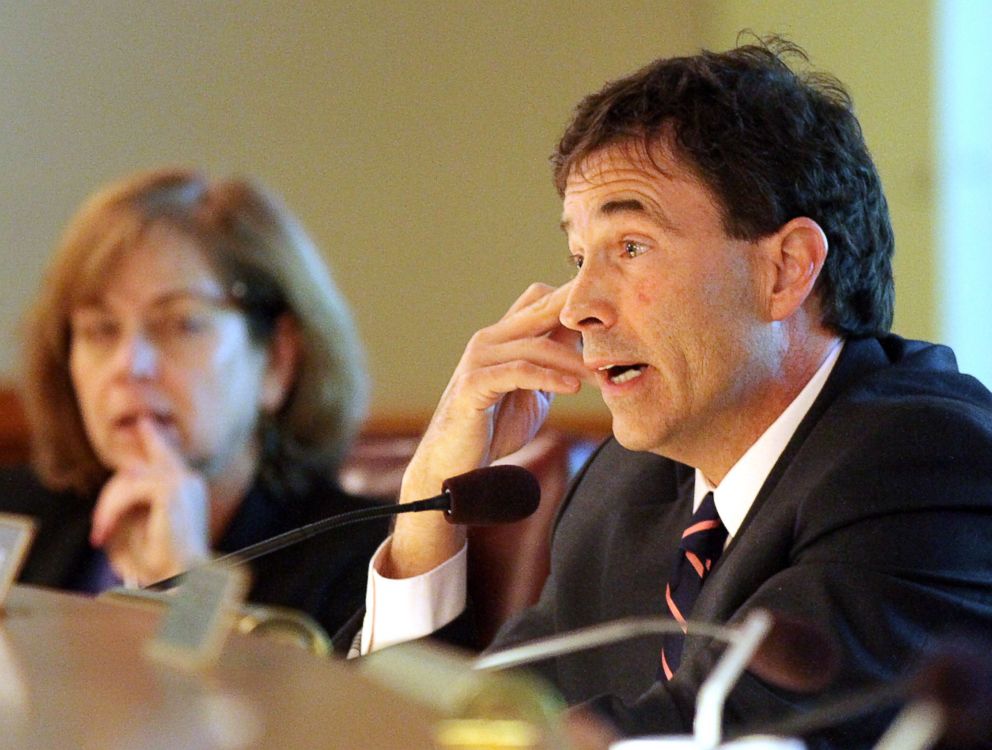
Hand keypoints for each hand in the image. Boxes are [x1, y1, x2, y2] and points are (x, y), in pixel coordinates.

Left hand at [89, 416, 209, 585]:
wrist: (180, 579)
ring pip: (129, 478)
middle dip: (111, 496)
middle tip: (100, 529)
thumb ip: (132, 497)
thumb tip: (125, 470)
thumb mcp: (140, 526)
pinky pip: (130, 488)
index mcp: (189, 489)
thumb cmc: (161, 564)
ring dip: (108, 508)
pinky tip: (106, 530)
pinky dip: (111, 510)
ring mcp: (184, 482)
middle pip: (138, 468)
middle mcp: (190, 481)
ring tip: (101, 534)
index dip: (154, 437)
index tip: (146, 422)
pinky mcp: (173, 490)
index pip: (167, 455)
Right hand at [386, 282, 588, 577]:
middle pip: (541, 308)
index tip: (615, 312)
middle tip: (621, 323)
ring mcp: (479, 359)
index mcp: (503, 336)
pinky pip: (518, 372)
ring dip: (574, 361)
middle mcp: (489, 339)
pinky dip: (548, 377)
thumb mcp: (534, 390)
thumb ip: (553, 365)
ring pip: (536, 345)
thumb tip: (590, 345)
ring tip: (601, 377)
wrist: (456, 465)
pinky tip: (573, 388)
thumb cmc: (495, 428)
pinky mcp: (473, 384)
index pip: (540, 298)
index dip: (574, 300)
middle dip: (581, 314)